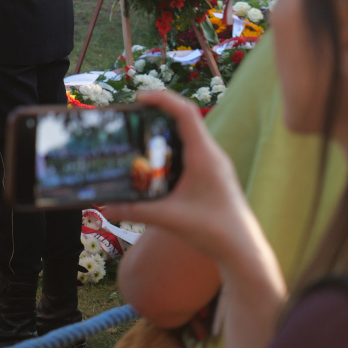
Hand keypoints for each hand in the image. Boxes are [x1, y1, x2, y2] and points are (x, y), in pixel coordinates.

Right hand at [102, 90, 251, 265]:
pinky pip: (191, 148)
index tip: (139, 97)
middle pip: (186, 118)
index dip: (163, 99)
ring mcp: (213, 163)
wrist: (243, 250)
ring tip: (139, 131)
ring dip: (166, 127)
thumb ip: (135, 211)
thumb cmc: (214, 231)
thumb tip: (104, 206)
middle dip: (159, 110)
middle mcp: (211, 154)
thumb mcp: (169, 219)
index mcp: (204, 156)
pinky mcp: (212, 174)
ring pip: (189, 134)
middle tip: (133, 113)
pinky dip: (172, 145)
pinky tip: (155, 159)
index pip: (186, 114)